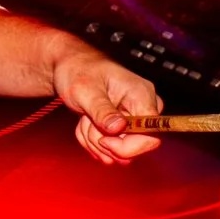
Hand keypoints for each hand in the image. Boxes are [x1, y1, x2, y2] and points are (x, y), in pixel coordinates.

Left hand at [47, 38, 161, 165]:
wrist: (68, 67)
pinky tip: (85, 123)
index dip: (127, 146)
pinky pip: (111, 149)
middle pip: (135, 146)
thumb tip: (118, 128)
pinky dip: (93, 141)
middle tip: (86, 122)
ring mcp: (133, 119)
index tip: (102, 140)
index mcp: (141, 95)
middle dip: (105, 142)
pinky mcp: (123, 128)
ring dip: (95, 141)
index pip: (151, 134)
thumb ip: (102, 110)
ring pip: (120, 151)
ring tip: (84, 119)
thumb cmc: (79, 71)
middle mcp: (143, 108)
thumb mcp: (86, 90)